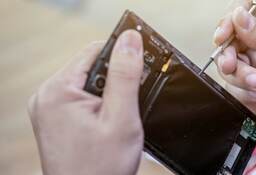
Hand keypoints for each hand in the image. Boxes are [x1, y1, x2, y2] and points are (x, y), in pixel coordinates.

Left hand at [28, 30, 143, 174]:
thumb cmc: (101, 168)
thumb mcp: (121, 118)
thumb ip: (125, 75)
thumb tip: (130, 40)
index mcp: (58, 91)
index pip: (95, 50)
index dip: (122, 56)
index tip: (139, 68)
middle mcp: (47, 96)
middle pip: (91, 66)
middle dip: (116, 80)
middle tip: (128, 105)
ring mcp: (48, 107)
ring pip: (88, 82)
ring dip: (109, 94)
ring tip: (116, 119)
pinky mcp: (54, 118)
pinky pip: (81, 97)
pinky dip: (99, 104)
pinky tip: (106, 122)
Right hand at [214, 1, 255, 150]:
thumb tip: (239, 16)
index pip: (246, 12)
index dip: (231, 20)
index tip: (224, 34)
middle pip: (230, 41)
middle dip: (228, 53)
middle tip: (232, 65)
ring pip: (229, 66)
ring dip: (240, 76)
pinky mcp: (254, 93)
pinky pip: (234, 89)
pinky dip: (244, 93)